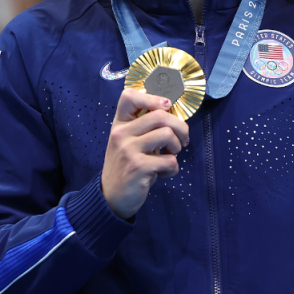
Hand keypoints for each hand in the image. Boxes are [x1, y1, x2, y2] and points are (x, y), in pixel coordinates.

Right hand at [100, 89, 189, 218]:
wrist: (111, 197)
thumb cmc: (125, 167)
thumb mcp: (129, 143)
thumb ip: (145, 128)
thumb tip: (173, 116)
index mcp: (119, 124)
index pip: (129, 96)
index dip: (153, 98)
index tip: (165, 109)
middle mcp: (121, 133)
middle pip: (160, 115)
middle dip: (180, 127)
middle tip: (181, 140)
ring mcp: (128, 149)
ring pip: (167, 134)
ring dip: (177, 147)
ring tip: (170, 156)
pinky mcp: (138, 166)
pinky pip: (169, 160)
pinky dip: (172, 169)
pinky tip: (162, 173)